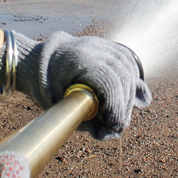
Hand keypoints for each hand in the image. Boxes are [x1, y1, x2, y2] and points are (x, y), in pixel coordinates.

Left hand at [9, 31, 151, 140]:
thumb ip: (85, 120)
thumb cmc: (48, 86)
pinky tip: (133, 98)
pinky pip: (131, 65)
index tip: (112, 126)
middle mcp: (95, 48)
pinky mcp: (113, 48)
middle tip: (114, 125)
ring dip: (128, 98)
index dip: (115, 107)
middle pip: (122, 78)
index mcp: (78, 59)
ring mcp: (105, 46)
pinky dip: (134, 83)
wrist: (43, 60)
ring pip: (130, 72)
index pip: (108, 82)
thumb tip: (113, 131)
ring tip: (117, 116)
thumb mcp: (59, 105)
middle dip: (122, 107)